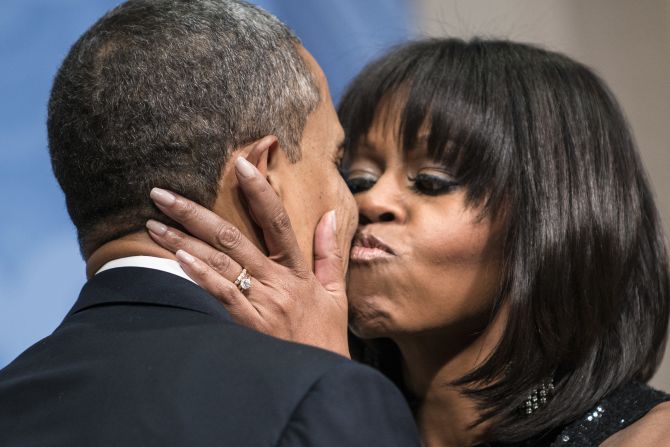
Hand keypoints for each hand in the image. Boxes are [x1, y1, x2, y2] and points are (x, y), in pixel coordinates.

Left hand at [146, 155, 349, 357]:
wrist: (322, 379)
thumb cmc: (326, 337)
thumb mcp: (335, 293)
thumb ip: (328, 253)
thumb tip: (328, 216)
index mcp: (298, 271)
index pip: (277, 221)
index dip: (259, 191)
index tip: (239, 164)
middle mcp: (278, 282)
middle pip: (233, 238)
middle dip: (194, 213)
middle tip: (161, 193)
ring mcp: (262, 304)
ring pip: (220, 263)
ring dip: (183, 240)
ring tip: (153, 223)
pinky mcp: (249, 326)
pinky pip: (221, 295)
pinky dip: (200, 275)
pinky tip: (178, 258)